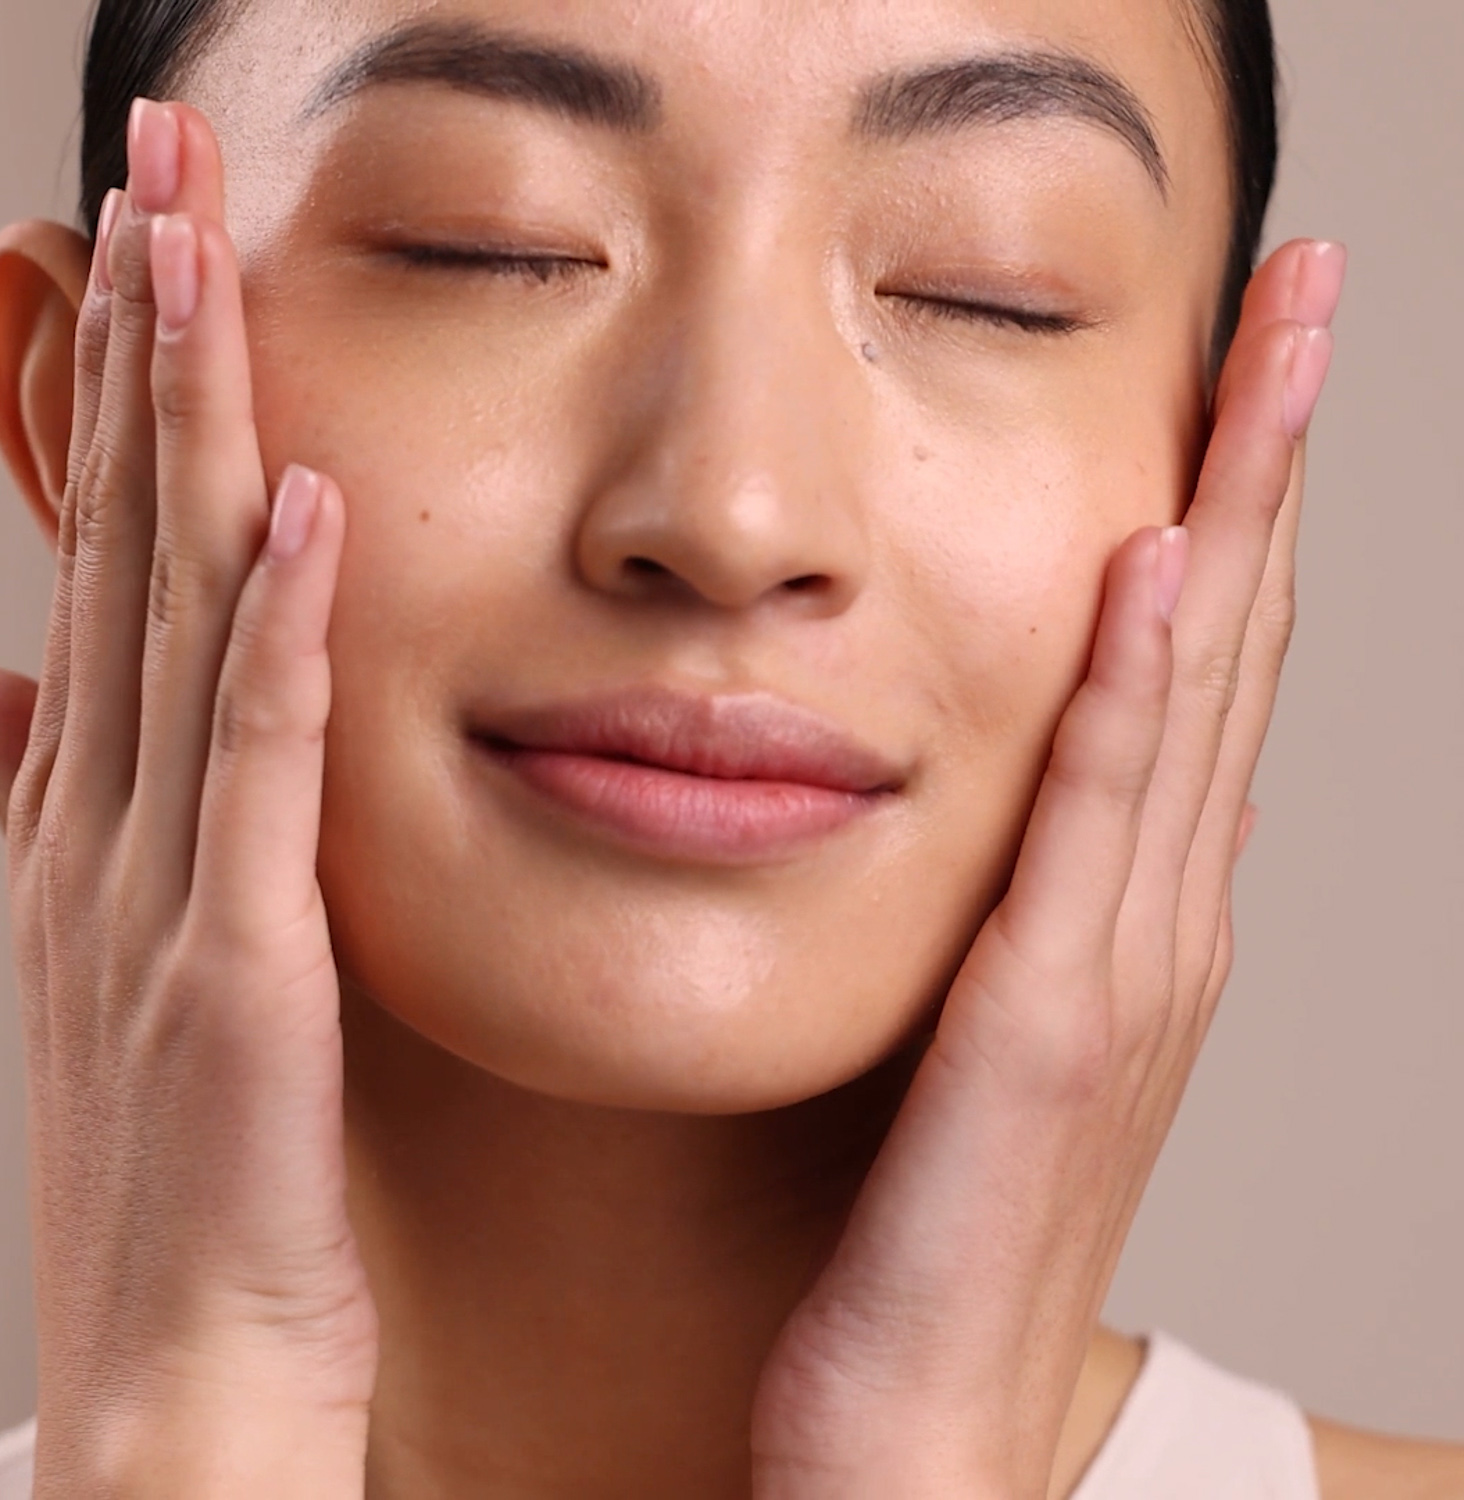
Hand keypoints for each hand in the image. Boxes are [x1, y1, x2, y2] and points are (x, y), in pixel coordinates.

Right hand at [0, 102, 371, 1495]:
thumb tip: (74, 705)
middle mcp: (99, 821)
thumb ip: (132, 831)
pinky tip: (302, 509)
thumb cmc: (195, 1170)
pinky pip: (253, 766)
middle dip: (139, 347)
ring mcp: (151, 885)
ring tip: (193, 255)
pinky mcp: (233, 963)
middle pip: (122, 537)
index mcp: (95, 821)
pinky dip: (272, 633)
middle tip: (156, 164)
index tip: (160, 254)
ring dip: (184, 431)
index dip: (131, 400)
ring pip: (166, 610)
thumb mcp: (144, 967)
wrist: (189, 1360)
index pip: (117, 561)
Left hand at [750, 239, 1346, 1498]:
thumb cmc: (932, 1225)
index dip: (1239, 494)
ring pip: (1197, 704)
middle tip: (1305, 288)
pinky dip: (1135, 699)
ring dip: (1237, 520)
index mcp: (1131, 909)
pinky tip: (1151, 571)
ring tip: (1273, 356)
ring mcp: (1121, 975)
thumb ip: (1026, 898)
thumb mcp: (982, 1027)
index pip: (1202, 660)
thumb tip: (1057, 774)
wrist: (916, 1422)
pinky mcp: (1046, 1040)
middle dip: (1271, 456)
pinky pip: (1093, 832)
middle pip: (1233, 643)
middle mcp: (1156, 920)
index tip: (1249, 351)